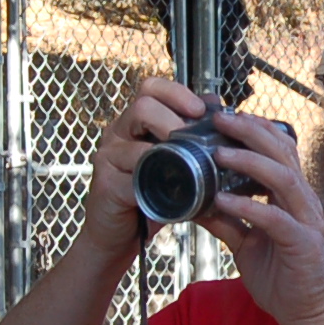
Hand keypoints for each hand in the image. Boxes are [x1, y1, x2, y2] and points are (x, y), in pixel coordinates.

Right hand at [79, 76, 211, 257]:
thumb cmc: (149, 197)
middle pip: (142, 106)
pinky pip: (131, 179)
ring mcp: (108, 157)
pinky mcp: (105, 184)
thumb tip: (218, 109)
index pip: (151, 88)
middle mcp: (118, 133)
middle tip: (193, 140)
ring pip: (134, 142)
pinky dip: (154, 185)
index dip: (176, 92)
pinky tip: (172, 195)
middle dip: (173, 119)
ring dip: (165, 153)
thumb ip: (190, 138)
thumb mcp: (173, 164)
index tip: (200, 109)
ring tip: (185, 166)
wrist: (118, 235)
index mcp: (136, 123)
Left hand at [187, 108, 323, 324]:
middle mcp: (302, 202)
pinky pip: (276, 219)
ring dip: (250, 162)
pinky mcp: (303, 244)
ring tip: (220, 153)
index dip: (254, 130)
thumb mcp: (246, 246)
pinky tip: (224, 201)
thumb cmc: (284, 279)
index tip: (225, 116)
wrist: (310, 316)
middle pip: (282, 153)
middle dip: (251, 132)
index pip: (277, 151)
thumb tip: (196, 204)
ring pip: (283, 178)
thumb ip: (227, 223)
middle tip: (220, 119)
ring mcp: (306, 221)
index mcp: (291, 198)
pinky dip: (249, 207)